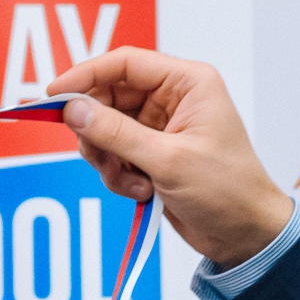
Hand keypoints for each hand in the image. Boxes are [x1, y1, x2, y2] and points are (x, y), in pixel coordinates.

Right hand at [50, 49, 293, 268]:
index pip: (125, 63)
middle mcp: (173, 99)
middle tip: (92, 152)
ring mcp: (160, 127)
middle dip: (96, 129)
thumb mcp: (168, 161)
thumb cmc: (227, 190)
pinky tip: (142, 192)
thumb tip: (73, 110)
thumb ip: (117, 133)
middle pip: (109, 97)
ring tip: (130, 182)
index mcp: (188, 83)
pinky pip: (115, 155)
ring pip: (106, 129)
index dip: (86, 75)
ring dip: (108, 158)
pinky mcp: (152, 154)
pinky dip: (119, 175)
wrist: (245, 235)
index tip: (54, 95)